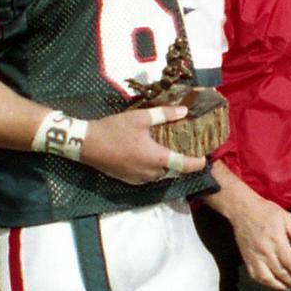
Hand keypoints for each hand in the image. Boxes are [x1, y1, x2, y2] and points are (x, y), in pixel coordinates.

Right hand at [81, 106, 205, 184]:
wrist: (86, 144)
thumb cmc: (115, 129)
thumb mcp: (141, 118)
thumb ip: (165, 115)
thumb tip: (184, 111)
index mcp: (156, 158)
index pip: (184, 165)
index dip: (197, 163)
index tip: (205, 158)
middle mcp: (150, 173)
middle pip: (173, 171)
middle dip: (183, 163)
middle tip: (190, 150)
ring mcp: (138, 179)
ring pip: (161, 175)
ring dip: (168, 166)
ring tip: (174, 151)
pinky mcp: (129, 180)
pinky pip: (149, 177)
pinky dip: (155, 169)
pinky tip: (154, 156)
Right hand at [221, 189, 290, 290]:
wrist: (243, 209)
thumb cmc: (267, 211)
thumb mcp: (286, 218)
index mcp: (277, 241)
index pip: (290, 262)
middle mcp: (265, 252)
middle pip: (280, 273)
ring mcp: (254, 257)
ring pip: (267, 278)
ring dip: (279, 286)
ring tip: (289, 288)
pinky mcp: (246, 259)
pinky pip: (255, 276)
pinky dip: (265, 283)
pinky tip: (273, 284)